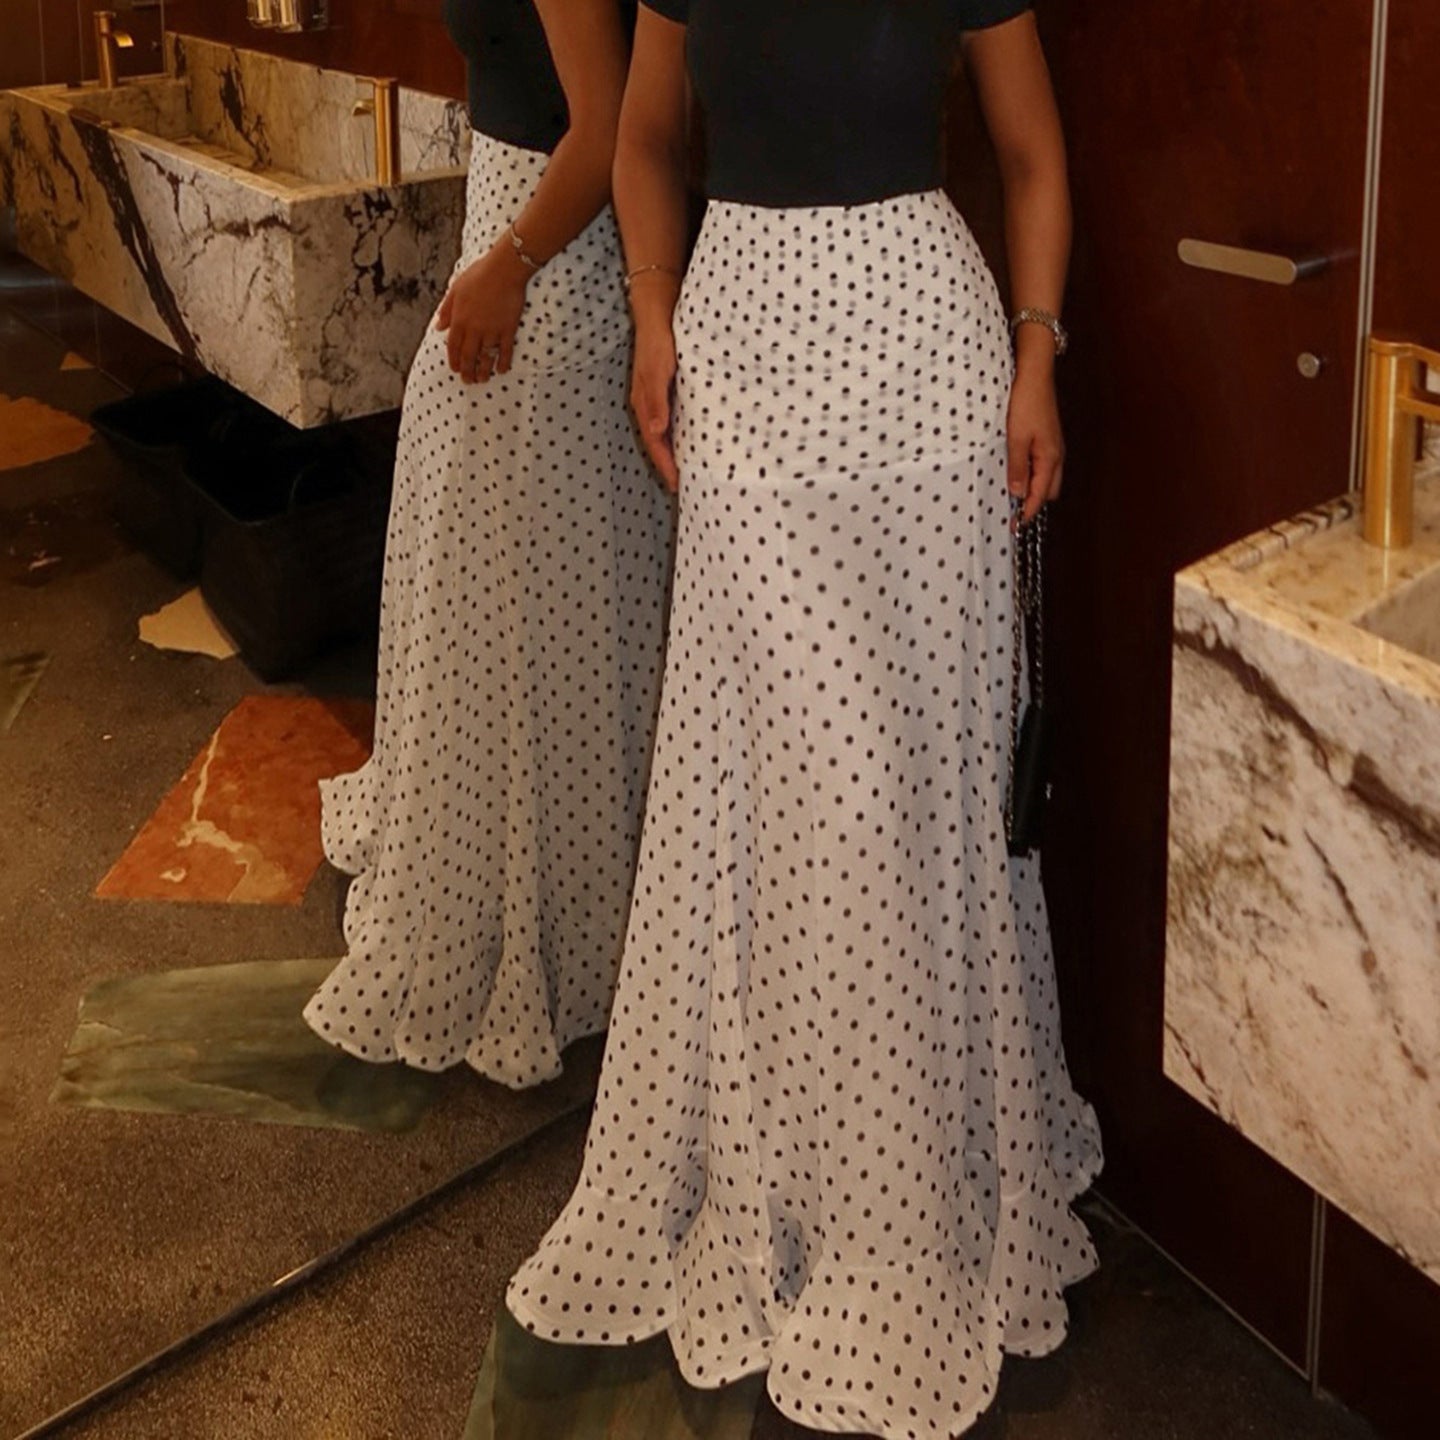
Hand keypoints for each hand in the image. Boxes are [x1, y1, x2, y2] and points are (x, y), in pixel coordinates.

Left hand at [434, 246, 529, 384]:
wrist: (504, 270)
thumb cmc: (479, 275)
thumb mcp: (456, 289)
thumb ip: (447, 309)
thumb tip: (439, 326)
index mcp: (460, 319)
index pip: (454, 346)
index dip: (454, 360)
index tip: (455, 369)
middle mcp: (474, 329)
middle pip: (469, 357)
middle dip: (467, 371)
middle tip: (468, 381)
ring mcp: (492, 331)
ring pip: (486, 358)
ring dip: (483, 371)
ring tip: (482, 379)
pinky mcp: (508, 330)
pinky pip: (505, 351)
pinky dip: (503, 363)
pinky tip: (501, 370)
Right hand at [631, 322, 678, 490]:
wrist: (658, 308)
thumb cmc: (659, 339)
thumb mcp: (658, 369)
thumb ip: (656, 399)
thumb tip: (657, 431)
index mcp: (644, 404)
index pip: (654, 443)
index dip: (665, 465)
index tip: (677, 485)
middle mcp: (647, 404)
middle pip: (657, 443)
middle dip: (668, 465)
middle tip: (684, 486)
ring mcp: (655, 397)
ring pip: (663, 433)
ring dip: (673, 451)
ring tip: (687, 469)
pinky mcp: (665, 388)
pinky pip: (671, 419)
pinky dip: (678, 433)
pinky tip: (690, 438)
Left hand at [1007, 362, 1064, 524]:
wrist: (1034, 375)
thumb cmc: (1026, 403)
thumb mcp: (1015, 438)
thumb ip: (1016, 467)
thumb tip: (1017, 493)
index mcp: (1050, 458)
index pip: (1040, 495)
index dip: (1027, 512)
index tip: (1014, 526)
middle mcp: (1056, 455)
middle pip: (1048, 491)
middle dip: (1033, 503)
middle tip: (1011, 512)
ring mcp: (1054, 447)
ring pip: (1047, 478)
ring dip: (1033, 488)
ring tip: (1013, 495)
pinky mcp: (1048, 439)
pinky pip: (1043, 465)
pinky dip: (1033, 475)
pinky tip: (1018, 472)